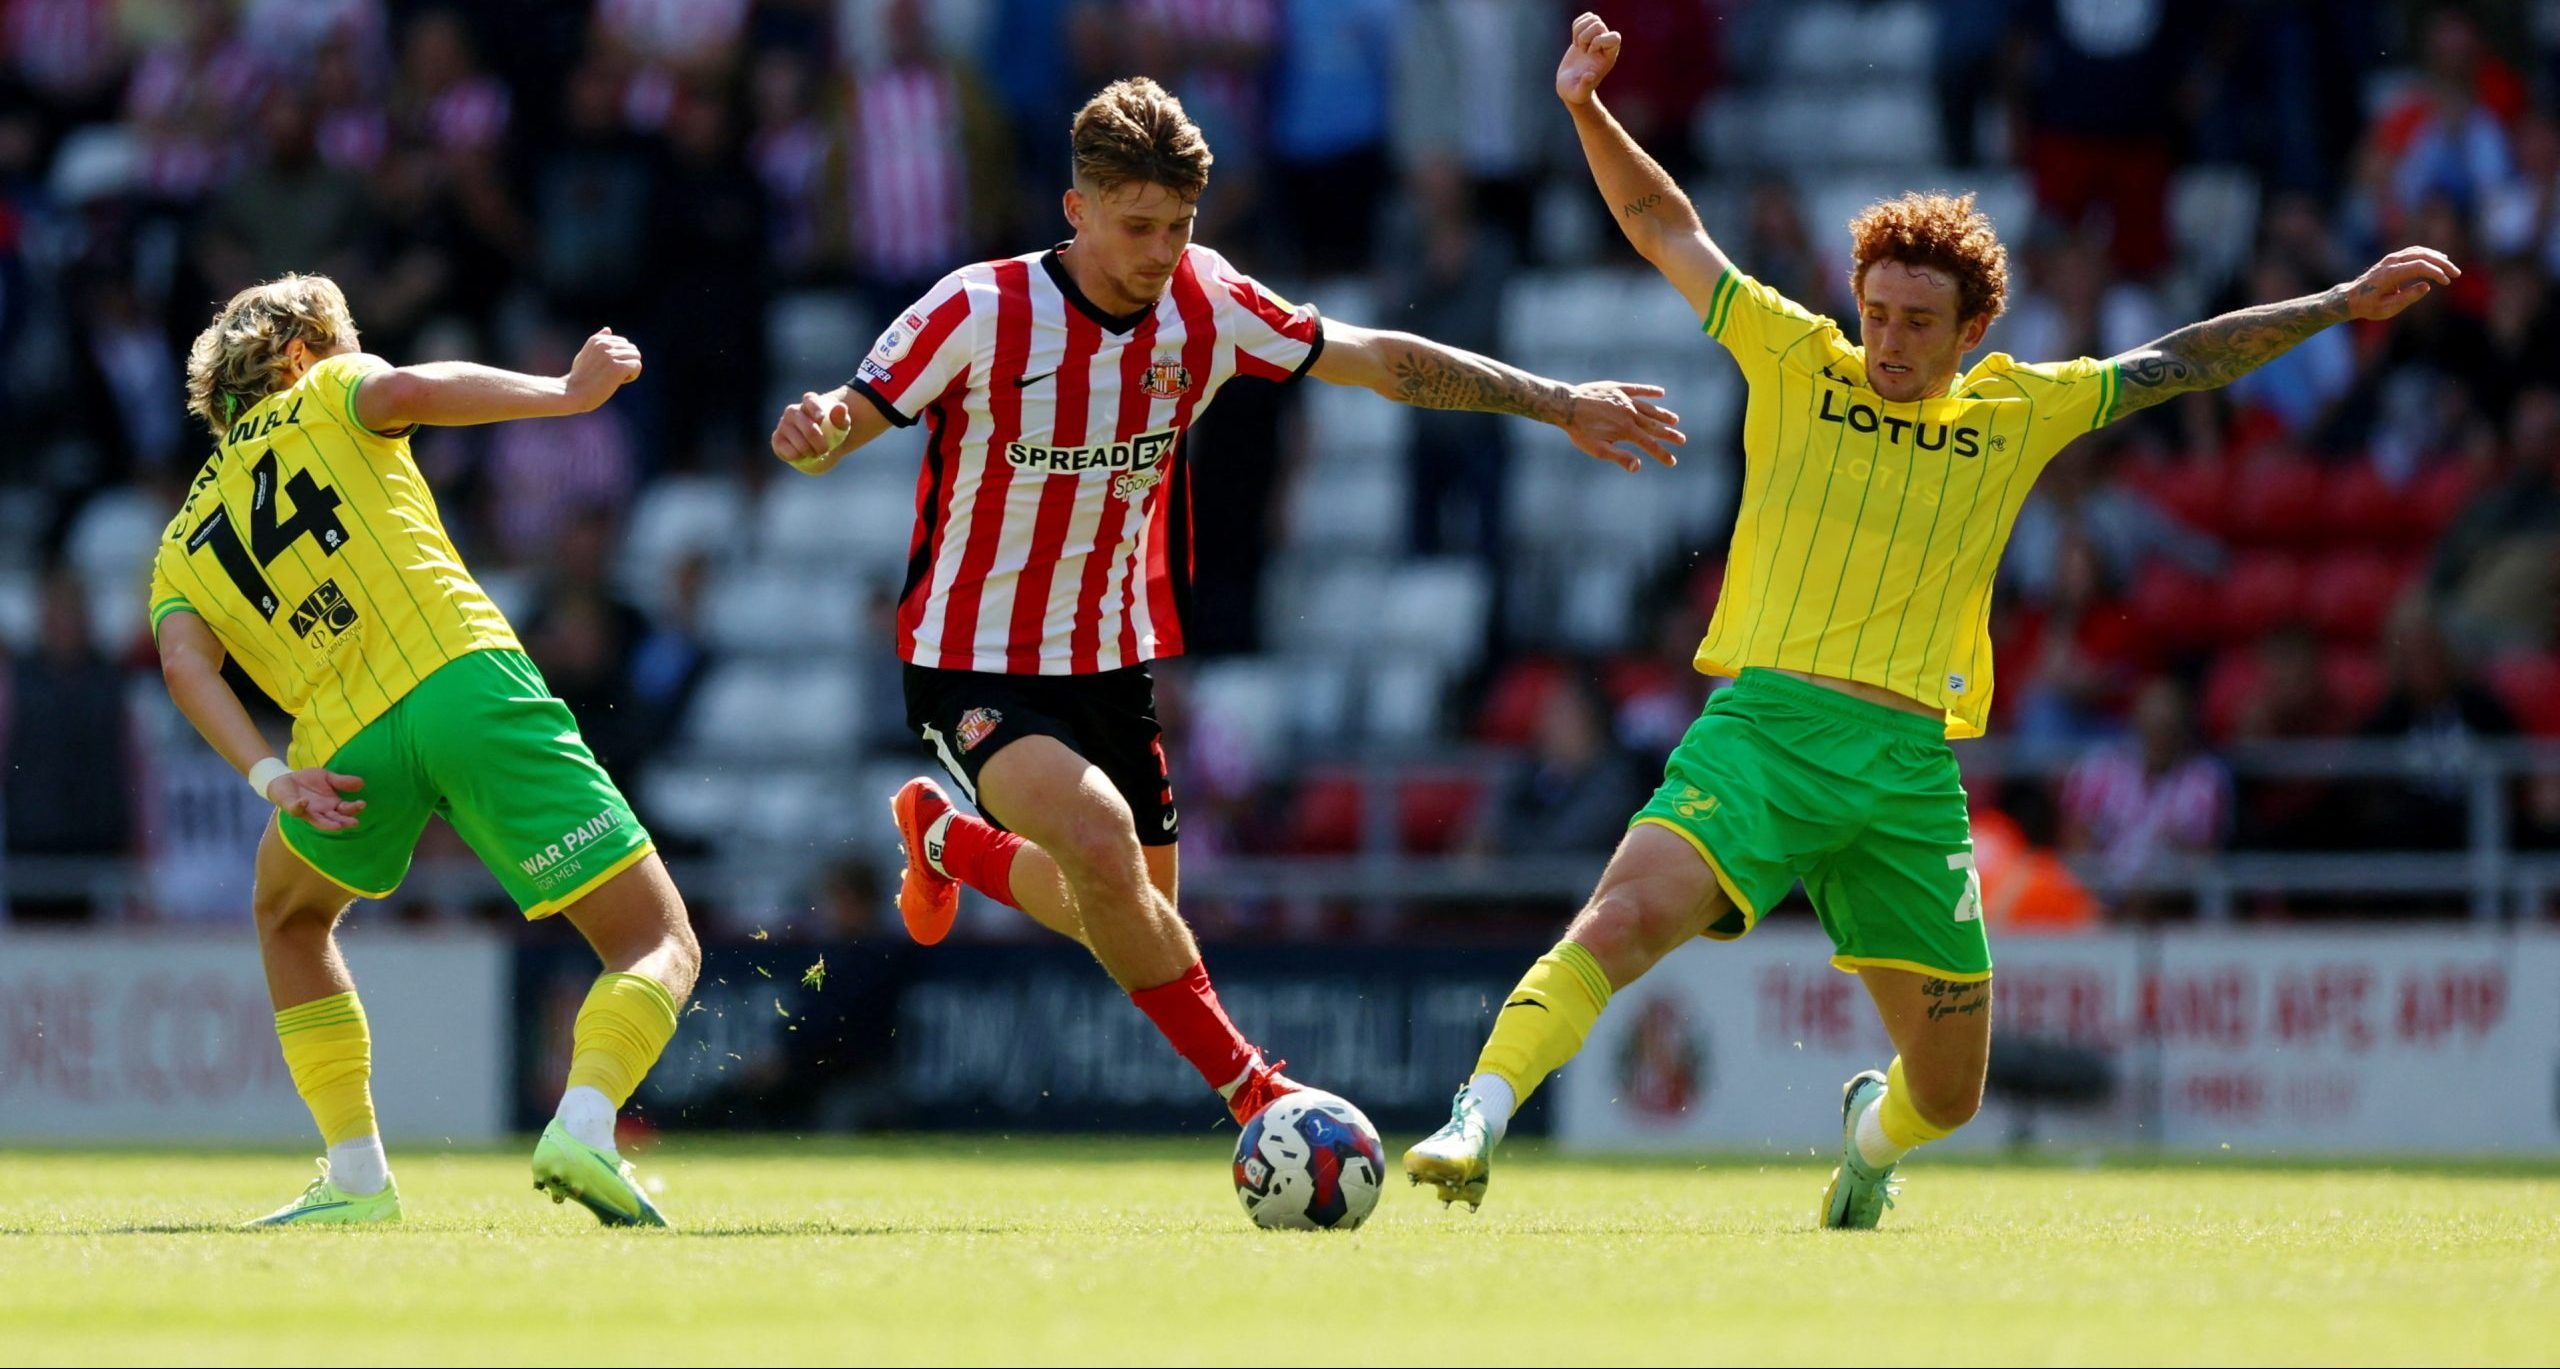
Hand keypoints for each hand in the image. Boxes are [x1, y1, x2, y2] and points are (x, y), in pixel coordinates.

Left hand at [267, 768, 364, 830]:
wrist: (285, 779)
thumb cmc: (308, 780)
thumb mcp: (327, 777)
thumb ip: (342, 781)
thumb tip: (362, 783)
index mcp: (332, 805)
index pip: (346, 810)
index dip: (354, 808)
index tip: (362, 804)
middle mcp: (322, 812)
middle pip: (335, 820)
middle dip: (344, 822)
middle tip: (354, 822)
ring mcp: (307, 812)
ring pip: (319, 822)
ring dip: (327, 825)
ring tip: (337, 826)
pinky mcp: (292, 807)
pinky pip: (296, 809)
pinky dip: (300, 806)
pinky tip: (305, 801)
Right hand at [563, 327, 643, 410]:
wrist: (573, 393)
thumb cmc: (579, 377)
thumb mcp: (585, 354)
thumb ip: (597, 342)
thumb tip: (608, 329)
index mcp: (598, 340)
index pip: (624, 343)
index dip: (619, 358)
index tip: (606, 368)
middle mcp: (605, 344)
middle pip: (633, 349)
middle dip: (626, 363)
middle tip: (611, 375)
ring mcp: (611, 355)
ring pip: (636, 357)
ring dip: (629, 370)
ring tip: (613, 378)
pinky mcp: (617, 367)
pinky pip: (637, 366)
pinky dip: (632, 376)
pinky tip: (619, 382)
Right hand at [771, 390, 852, 471]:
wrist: (819, 449)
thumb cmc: (831, 433)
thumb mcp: (841, 426)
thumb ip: (841, 417)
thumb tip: (841, 407)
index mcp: (809, 402)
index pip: (810, 400)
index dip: (815, 408)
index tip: (821, 418)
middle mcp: (793, 411)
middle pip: (809, 428)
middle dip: (820, 443)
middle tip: (825, 450)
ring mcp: (783, 424)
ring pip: (800, 443)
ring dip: (811, 452)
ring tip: (815, 452)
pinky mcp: (777, 439)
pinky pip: (789, 452)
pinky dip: (800, 457)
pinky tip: (802, 454)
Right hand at [1557, 11, 1622, 105]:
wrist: (1569, 86)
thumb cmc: (1576, 93)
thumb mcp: (1579, 93)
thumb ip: (1585, 86)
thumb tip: (1589, 76)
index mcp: (1608, 58)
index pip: (1615, 37)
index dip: (1599, 41)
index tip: (1588, 54)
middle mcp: (1604, 47)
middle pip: (1600, 25)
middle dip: (1585, 36)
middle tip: (1581, 51)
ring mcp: (1594, 39)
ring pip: (1593, 18)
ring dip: (1580, 29)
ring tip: (1577, 45)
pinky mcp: (1584, 35)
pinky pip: (1585, 18)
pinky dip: (1576, 26)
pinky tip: (1574, 40)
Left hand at [1560, 381, 1683, 471]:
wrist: (1566, 405)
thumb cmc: (1580, 431)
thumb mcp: (1598, 449)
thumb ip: (1619, 457)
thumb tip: (1638, 467)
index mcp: (1626, 431)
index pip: (1650, 445)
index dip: (1662, 454)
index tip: (1672, 462)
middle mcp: (1630, 414)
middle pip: (1654, 426)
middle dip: (1669, 434)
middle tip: (1682, 439)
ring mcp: (1625, 400)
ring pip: (1649, 408)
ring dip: (1663, 414)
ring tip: (1675, 420)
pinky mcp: (1617, 389)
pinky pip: (1638, 389)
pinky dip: (1650, 391)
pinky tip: (1661, 392)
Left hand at [2342, 247, 2458, 320]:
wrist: (2351, 298)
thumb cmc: (2369, 306)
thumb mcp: (2387, 308)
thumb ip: (2408, 297)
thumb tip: (2427, 286)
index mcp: (2390, 273)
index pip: (2419, 266)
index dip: (2435, 272)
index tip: (2446, 282)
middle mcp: (2391, 262)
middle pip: (2422, 256)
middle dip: (2442, 264)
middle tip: (2456, 274)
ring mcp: (2391, 258)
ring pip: (2419, 251)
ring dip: (2437, 258)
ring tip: (2450, 269)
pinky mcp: (2392, 259)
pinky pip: (2414, 252)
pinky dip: (2428, 255)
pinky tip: (2439, 259)